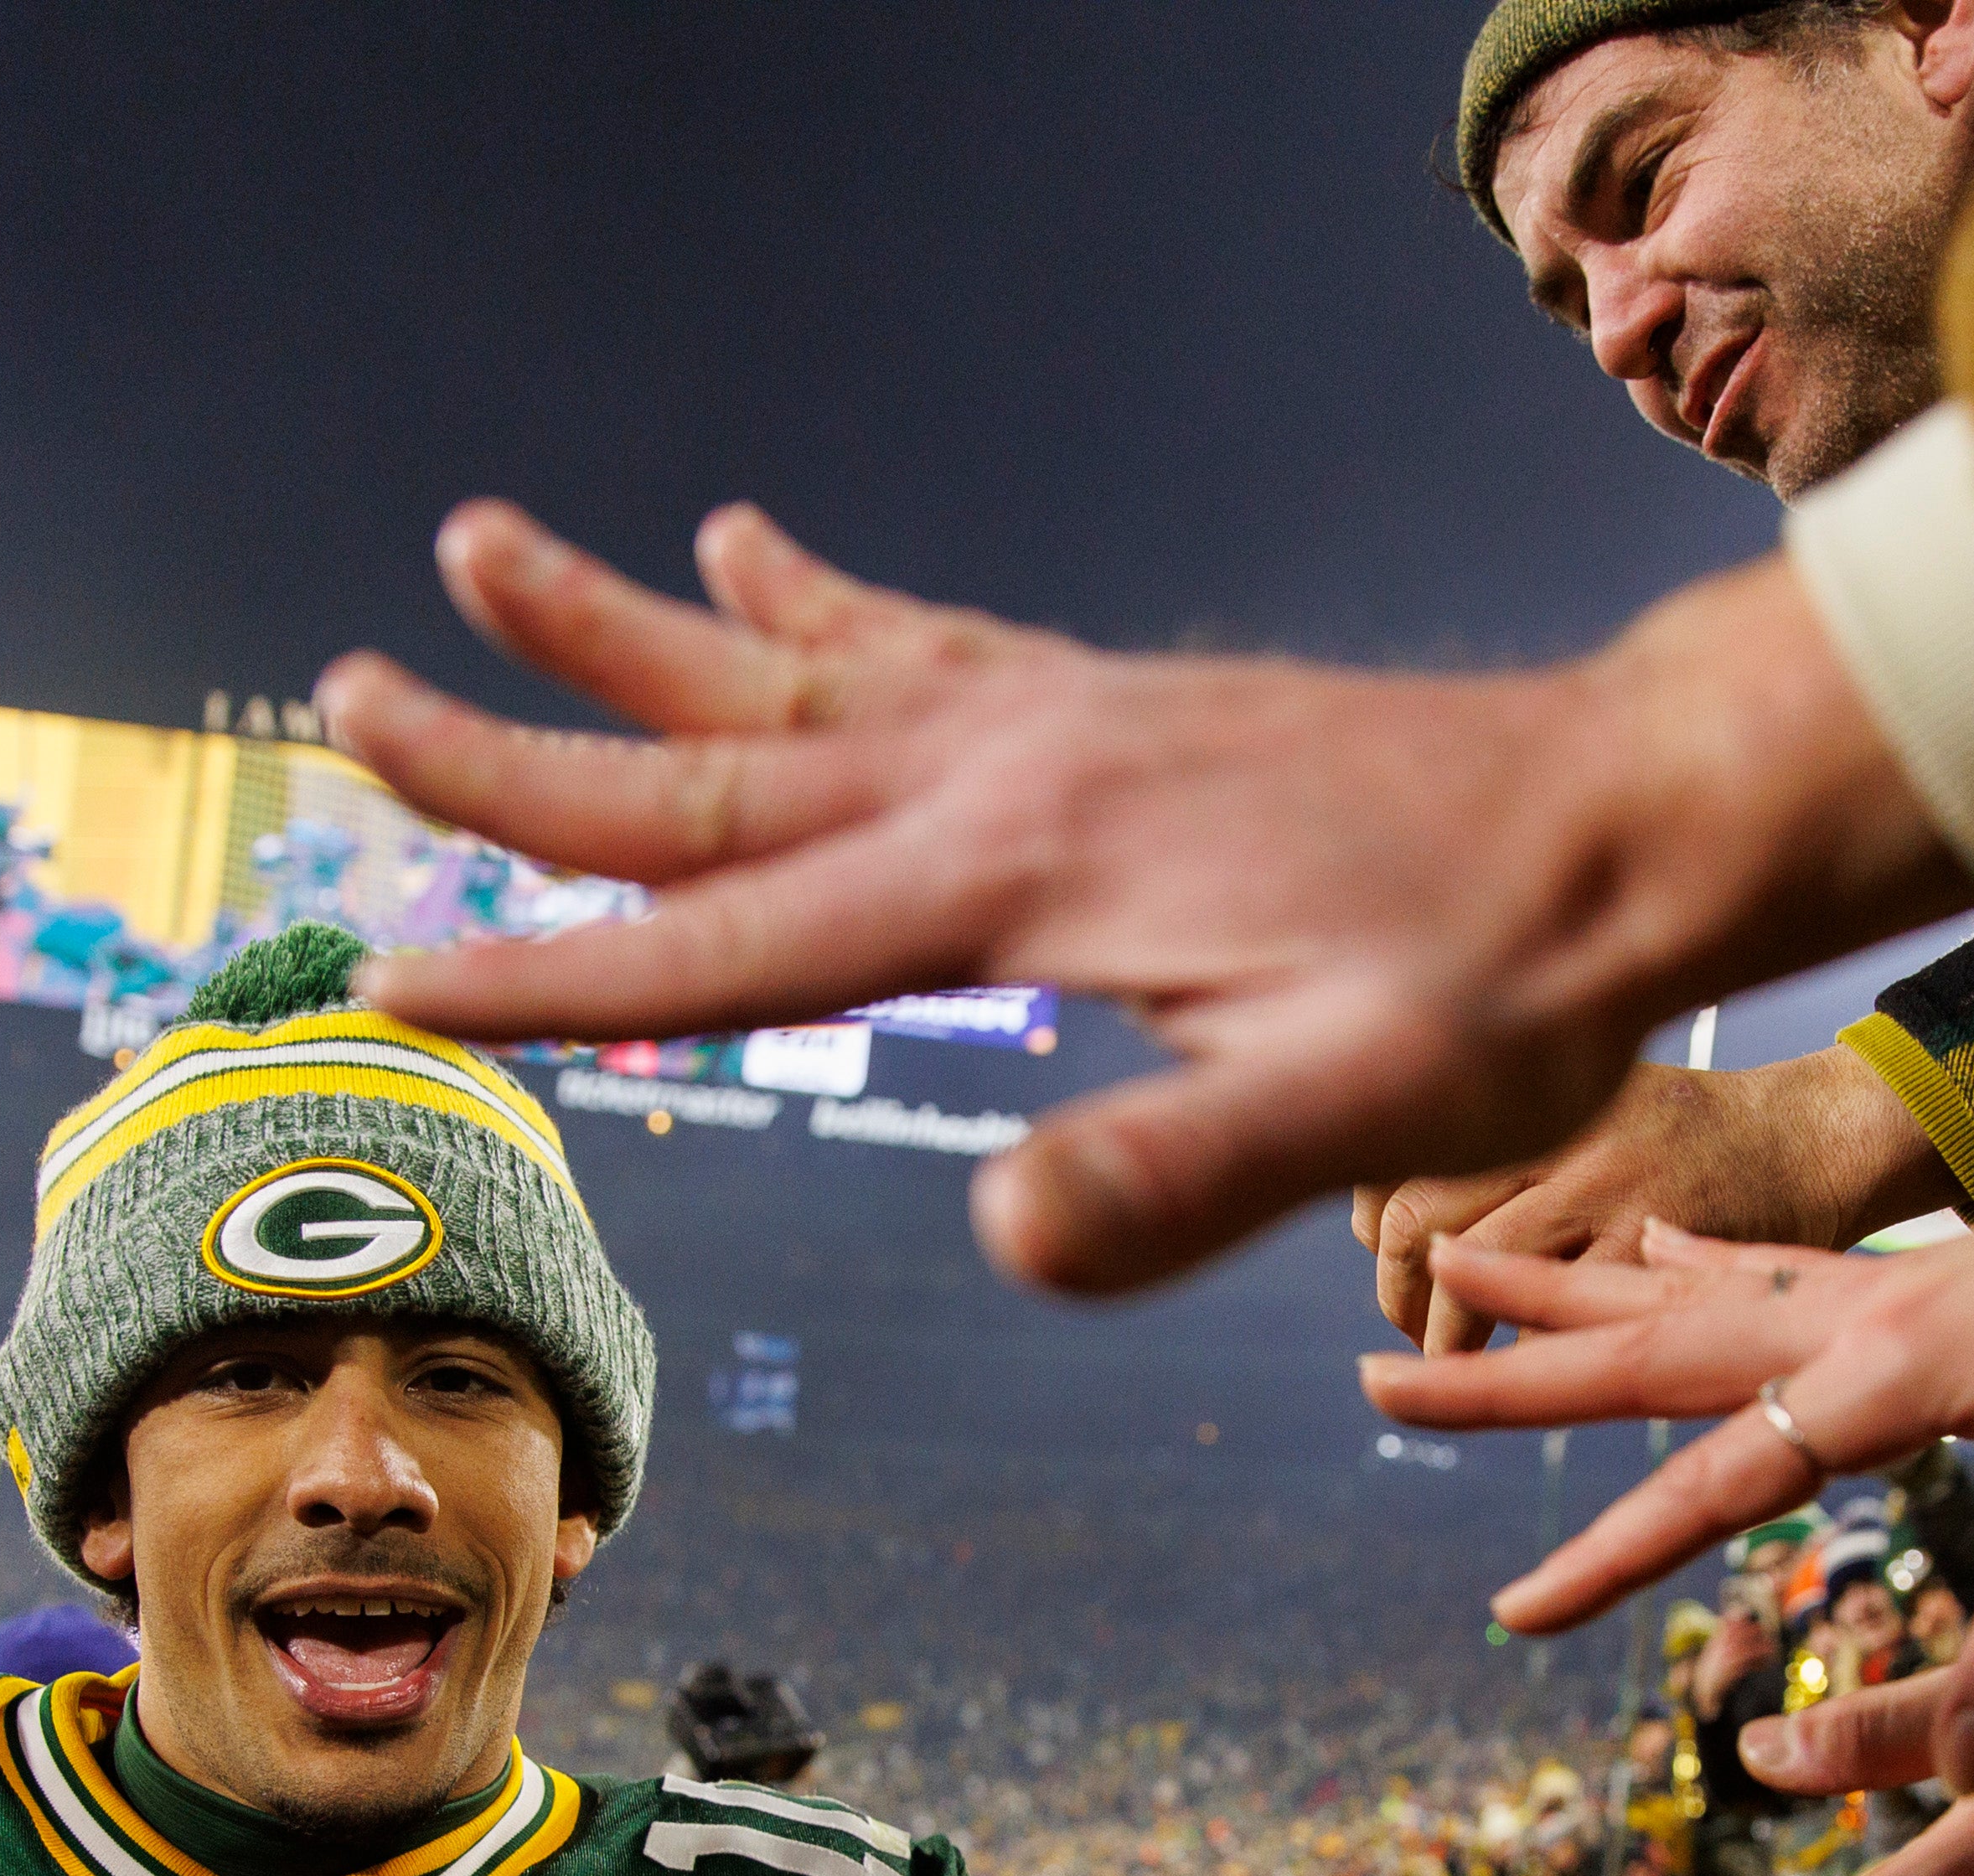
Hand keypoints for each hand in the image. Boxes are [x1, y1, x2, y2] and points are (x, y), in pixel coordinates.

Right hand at [321, 511, 1970, 1295]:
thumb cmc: (1505, 986)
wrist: (1628, 821)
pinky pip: (916, 639)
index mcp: (1018, 878)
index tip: (401, 969)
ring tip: (481, 543)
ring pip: (783, 677)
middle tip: (344, 696)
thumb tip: (1007, 1235)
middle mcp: (1004, 768)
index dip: (560, 975)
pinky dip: (809, 602)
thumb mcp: (1364, 1112)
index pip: (738, 947)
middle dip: (515, 758)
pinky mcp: (1107, 704)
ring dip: (627, 628)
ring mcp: (1050, 719)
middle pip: (708, 776)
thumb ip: (1186, 1175)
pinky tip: (751, 550)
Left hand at [1358, 1046, 1957, 1352]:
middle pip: (1419, 1217)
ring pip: (1469, 1268)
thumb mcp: (1589, 1105)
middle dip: (1399, 1290)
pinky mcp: (1654, 1244)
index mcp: (1530, 1098)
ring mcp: (1604, 1188)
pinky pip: (1550, 1308)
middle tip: (1413, 1330)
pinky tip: (1527, 1362)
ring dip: (1443, 1334)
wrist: (1814, 1137)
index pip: (1403, 1157)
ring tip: (1456, 1361)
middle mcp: (1554, 1133)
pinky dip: (1519, 1345)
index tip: (1391, 1256)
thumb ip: (1505, 1154)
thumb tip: (1399, 1227)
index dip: (1375, 1222)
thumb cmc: (1692, 1136)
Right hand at [1363, 1029, 1973, 1791]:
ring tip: (1449, 1269)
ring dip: (1568, 1292)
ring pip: (1686, 1289)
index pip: (1716, 1474)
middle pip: (1646, 1346)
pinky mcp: (1922, 1271)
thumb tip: (1956, 1770)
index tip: (1510, 1618)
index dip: (1610, 1554)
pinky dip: (1683, 1260)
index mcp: (1895, 1368)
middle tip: (1375, 1374)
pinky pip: (1765, 1263)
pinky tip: (1643, 1250)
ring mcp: (1884, 1280)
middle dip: (1507, 1371)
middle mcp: (1861, 1310)